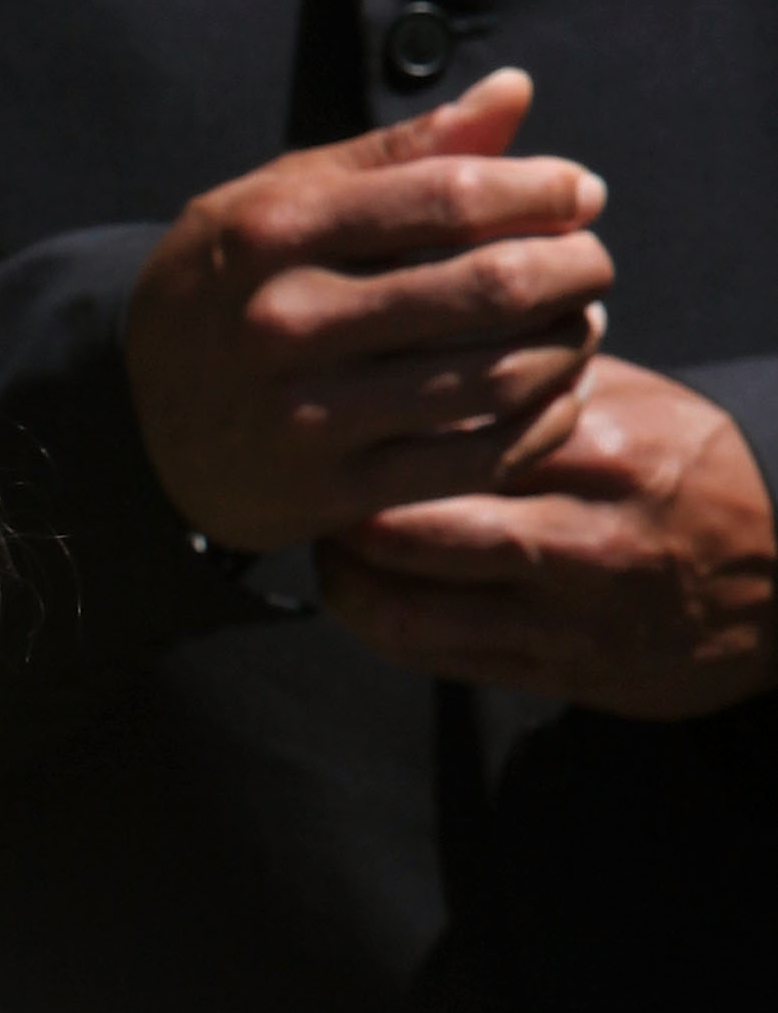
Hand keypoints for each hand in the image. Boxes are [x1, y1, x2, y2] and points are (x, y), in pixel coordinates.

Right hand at [125, 70, 611, 552]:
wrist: (126, 421)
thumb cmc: (228, 291)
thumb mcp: (280, 202)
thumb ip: (396, 155)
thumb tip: (514, 96)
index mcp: (275, 233)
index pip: (446, 197)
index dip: (537, 191)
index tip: (578, 195)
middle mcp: (286, 325)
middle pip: (481, 289)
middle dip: (569, 269)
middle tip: (593, 264)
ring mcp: (305, 419)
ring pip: (485, 380)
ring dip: (562, 351)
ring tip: (581, 328)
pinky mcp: (326, 496)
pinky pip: (465, 464)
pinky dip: (533, 430)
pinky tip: (556, 401)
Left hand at [318, 356, 777, 716]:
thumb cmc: (699, 473)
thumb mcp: (638, 404)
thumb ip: (543, 381)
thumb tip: (438, 339)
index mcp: (600, 447)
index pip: (457, 429)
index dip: (380, 424)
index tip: (340, 409)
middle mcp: (579, 534)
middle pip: (411, 524)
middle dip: (343, 509)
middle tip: (313, 486)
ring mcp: (563, 616)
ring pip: (407, 607)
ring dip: (346, 580)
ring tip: (329, 546)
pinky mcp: (555, 674)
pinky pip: (434, 656)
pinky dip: (380, 625)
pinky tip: (363, 594)